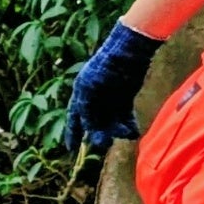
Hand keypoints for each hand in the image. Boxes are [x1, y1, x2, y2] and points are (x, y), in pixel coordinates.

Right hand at [62, 22, 163, 150]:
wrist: (127, 54)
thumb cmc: (104, 69)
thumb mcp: (89, 91)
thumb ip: (88, 112)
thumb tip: (90, 132)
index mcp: (81, 94)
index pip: (74, 117)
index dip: (72, 133)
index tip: (71, 149)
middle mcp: (95, 98)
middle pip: (95, 123)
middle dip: (99, 134)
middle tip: (104, 142)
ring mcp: (110, 99)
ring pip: (111, 123)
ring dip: (117, 131)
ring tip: (126, 133)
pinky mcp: (126, 99)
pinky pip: (125, 118)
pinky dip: (128, 125)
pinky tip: (132, 131)